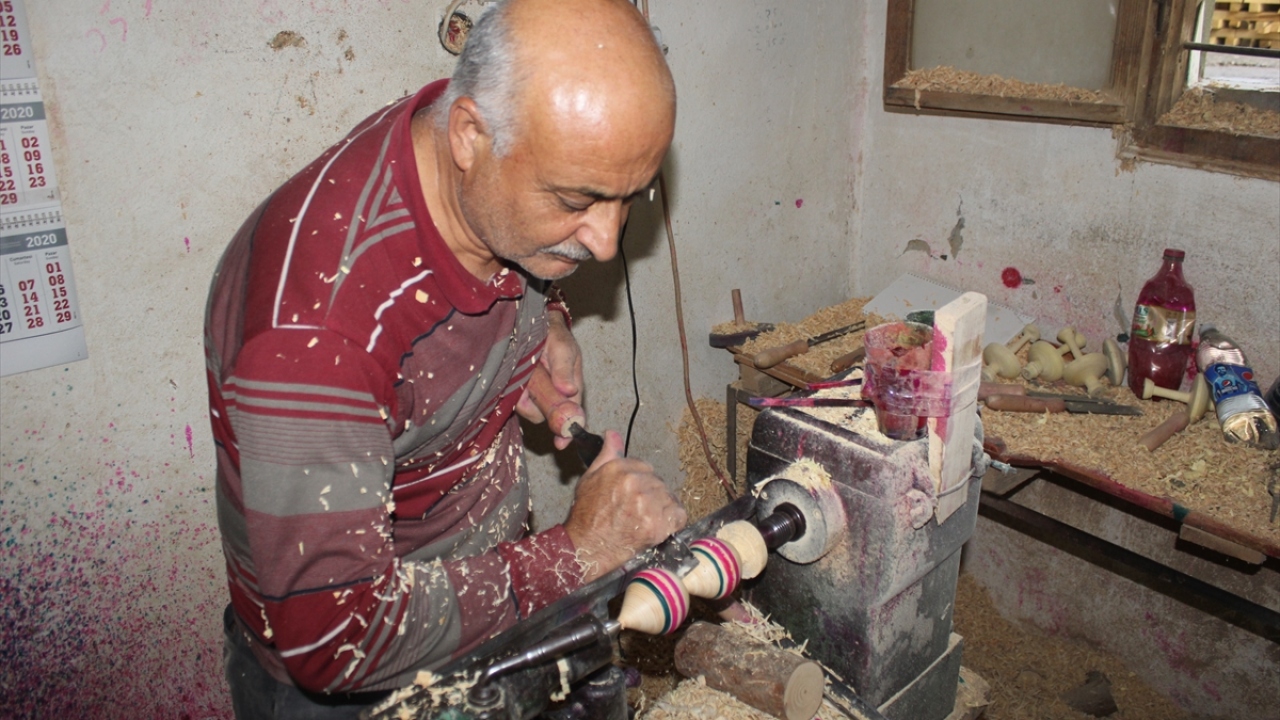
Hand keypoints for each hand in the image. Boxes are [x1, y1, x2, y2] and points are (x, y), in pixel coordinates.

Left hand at [516, 312, 583, 450]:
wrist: (536, 325)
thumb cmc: (555, 336)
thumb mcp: (564, 349)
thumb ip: (565, 369)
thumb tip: (569, 391)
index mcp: (571, 389)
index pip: (572, 415)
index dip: (567, 431)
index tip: (562, 442)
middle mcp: (554, 396)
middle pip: (547, 416)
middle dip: (539, 409)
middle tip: (530, 389)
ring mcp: (536, 395)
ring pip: (530, 410)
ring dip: (525, 398)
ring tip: (526, 374)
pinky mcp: (520, 393)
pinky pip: (516, 401)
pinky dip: (515, 393)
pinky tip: (517, 377)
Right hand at [563, 431, 686, 582]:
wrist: (587, 546)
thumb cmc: (586, 515)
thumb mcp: (590, 478)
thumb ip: (607, 454)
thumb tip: (612, 434)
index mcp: (621, 469)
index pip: (645, 467)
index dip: (640, 482)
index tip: (633, 494)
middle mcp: (636, 484)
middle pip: (658, 483)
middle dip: (651, 495)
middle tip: (636, 510)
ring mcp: (649, 505)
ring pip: (668, 498)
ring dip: (661, 508)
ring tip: (644, 520)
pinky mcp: (658, 525)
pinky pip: (678, 516)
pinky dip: (672, 521)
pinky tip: (658, 526)